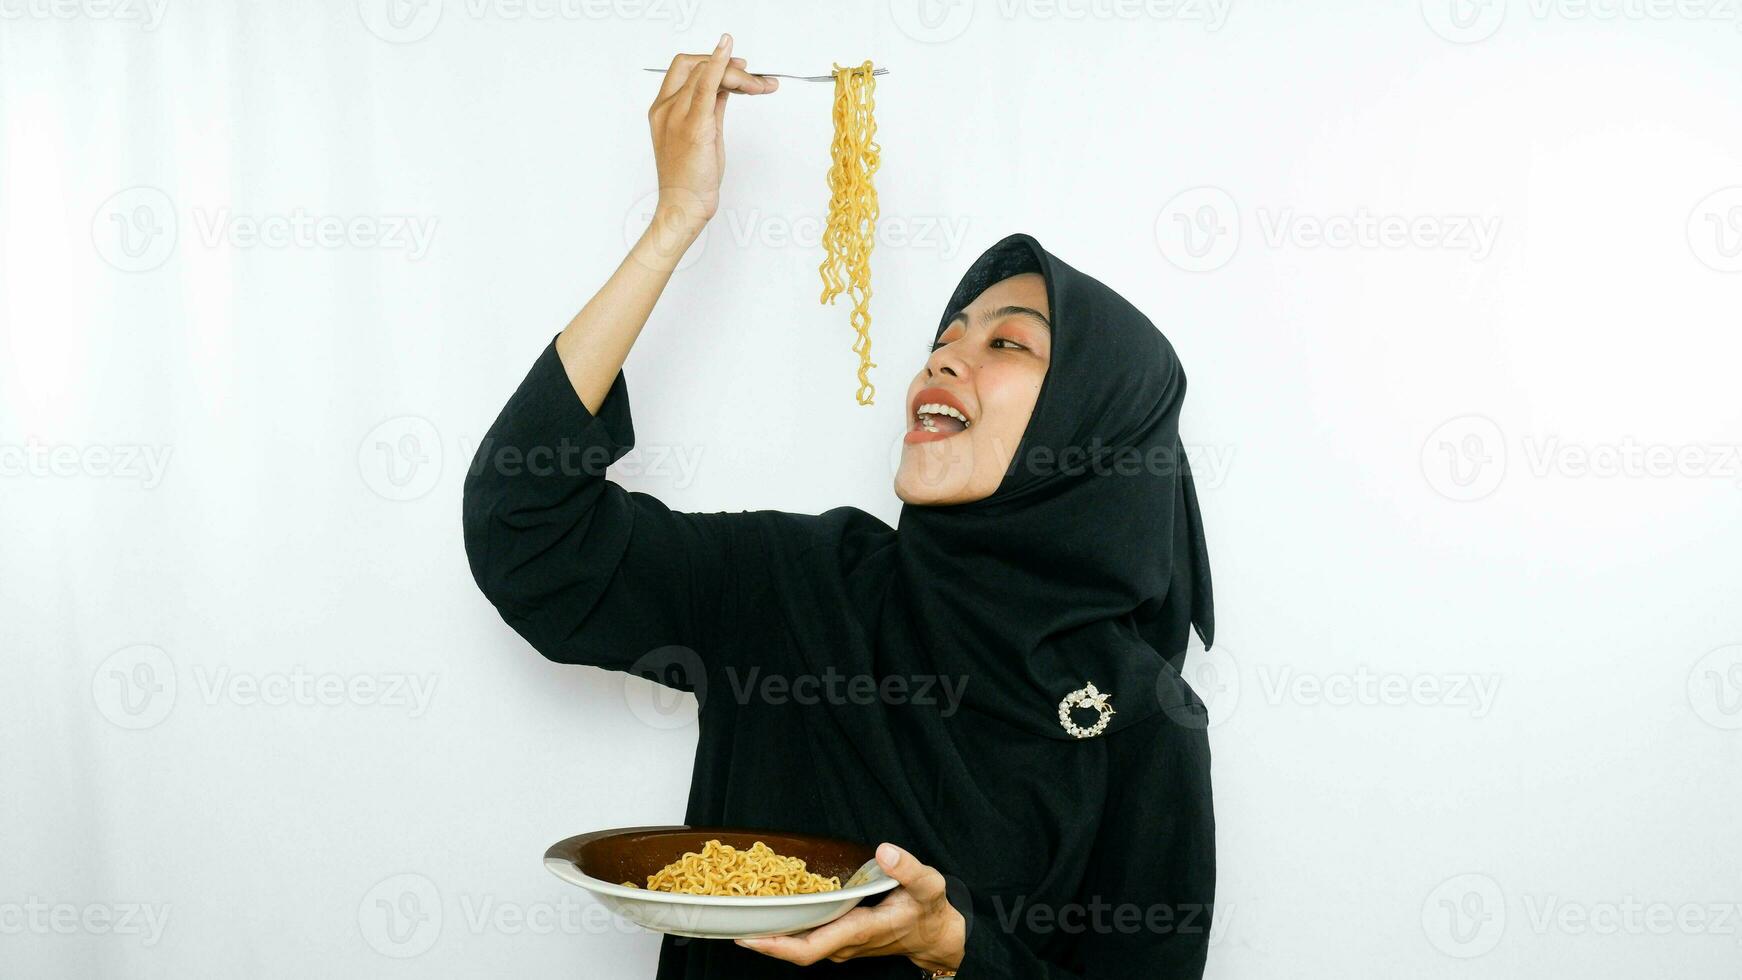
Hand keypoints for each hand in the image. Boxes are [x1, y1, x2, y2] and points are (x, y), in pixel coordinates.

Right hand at [646, 33, 777, 233]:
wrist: (683, 207)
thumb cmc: (690, 179)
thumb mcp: (702, 136)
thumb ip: (711, 109)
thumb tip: (726, 87)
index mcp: (662, 110)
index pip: (684, 68)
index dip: (711, 60)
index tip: (736, 65)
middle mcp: (665, 109)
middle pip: (695, 66)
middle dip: (728, 65)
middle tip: (753, 78)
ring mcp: (676, 116)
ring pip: (705, 73)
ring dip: (738, 74)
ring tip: (760, 85)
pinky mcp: (694, 126)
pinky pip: (706, 86)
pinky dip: (719, 65)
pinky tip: (730, 52)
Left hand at [733, 842, 966, 972]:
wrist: (937, 936)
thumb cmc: (929, 910)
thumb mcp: (928, 886)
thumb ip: (908, 869)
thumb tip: (885, 851)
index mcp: (859, 931)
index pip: (809, 948)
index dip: (776, 946)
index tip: (748, 938)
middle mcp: (844, 943)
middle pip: (795, 950)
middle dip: (762, 941)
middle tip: (729, 923)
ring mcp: (841, 944)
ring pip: (799, 946)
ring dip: (772, 935)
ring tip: (742, 915)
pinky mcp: (840, 939)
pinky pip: (807, 939)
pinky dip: (786, 930)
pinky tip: (772, 913)